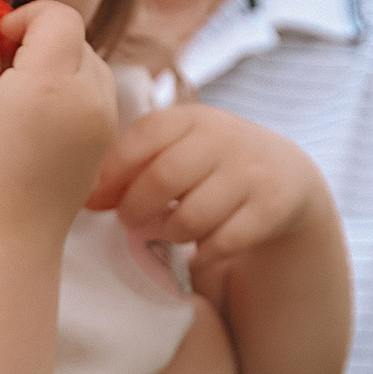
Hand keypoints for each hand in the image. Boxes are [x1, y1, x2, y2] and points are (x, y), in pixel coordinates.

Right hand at [0, 0, 118, 234]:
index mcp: (51, 80)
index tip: (2, 38)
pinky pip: (99, 90)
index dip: (28, 17)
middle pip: (76, 36)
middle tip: (6, 66)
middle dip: (41, 39)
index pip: (59, 16)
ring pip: (91, 60)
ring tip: (24, 92)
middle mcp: (88, 94)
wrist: (11, 231)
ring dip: (61, 61)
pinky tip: (43, 113)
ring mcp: (105, 116)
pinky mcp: (109, 135)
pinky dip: (75, 86)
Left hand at [84, 104, 334, 269]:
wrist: (284, 174)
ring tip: (165, 232)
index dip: (113, 173)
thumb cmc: (209, 161)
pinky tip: (196, 251)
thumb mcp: (178, 146)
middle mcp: (223, 139)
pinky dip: (200, 255)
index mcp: (191, 117)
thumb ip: (133, 163)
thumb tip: (88, 198)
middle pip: (163, 179)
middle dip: (135, 209)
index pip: (142, 138)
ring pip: (191, 218)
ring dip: (168, 234)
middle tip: (130, 220)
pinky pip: (221, 243)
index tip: (98, 200)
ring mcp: (250, 173)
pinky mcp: (271, 208)